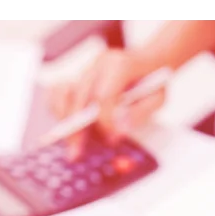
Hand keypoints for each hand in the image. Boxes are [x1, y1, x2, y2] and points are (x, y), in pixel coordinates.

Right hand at [47, 49, 165, 156]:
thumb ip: (139, 114)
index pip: (104, 95)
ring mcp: (86, 70)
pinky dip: (57, 108)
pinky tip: (63, 125)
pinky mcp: (78, 77)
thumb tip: (117, 132)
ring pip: (63, 92)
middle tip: (76, 152)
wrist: (148, 63)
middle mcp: (99, 64)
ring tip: (68, 142)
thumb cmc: (153, 83)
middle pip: (79, 96)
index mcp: (119, 65)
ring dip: (63, 119)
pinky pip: (58, 91)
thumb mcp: (158, 98)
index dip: (104, 120)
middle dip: (76, 128)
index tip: (111, 137)